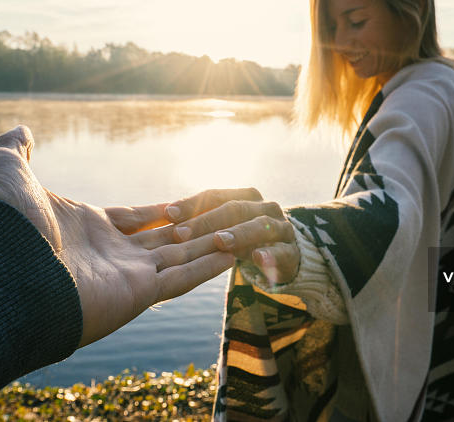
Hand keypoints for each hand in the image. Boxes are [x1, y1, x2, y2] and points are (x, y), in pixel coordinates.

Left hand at [0, 125, 233, 346]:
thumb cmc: (1, 222)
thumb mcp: (4, 170)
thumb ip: (16, 150)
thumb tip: (21, 129)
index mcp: (88, 227)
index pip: (136, 218)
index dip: (161, 211)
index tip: (186, 204)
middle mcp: (111, 254)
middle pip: (165, 238)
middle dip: (196, 227)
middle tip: (229, 214)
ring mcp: (126, 276)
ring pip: (182, 256)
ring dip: (212, 244)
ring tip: (247, 231)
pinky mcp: (139, 294)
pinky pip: (184, 277)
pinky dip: (210, 265)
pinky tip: (237, 251)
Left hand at [164, 188, 299, 284]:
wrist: (284, 256)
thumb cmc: (243, 238)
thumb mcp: (224, 227)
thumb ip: (201, 218)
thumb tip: (162, 213)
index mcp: (246, 197)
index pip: (216, 195)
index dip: (193, 203)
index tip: (168, 213)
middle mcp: (265, 208)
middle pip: (235, 209)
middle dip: (207, 221)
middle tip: (181, 234)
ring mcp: (281, 229)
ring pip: (259, 227)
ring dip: (239, 233)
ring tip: (219, 241)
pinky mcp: (291, 253)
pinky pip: (282, 253)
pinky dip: (270, 255)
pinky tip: (257, 259)